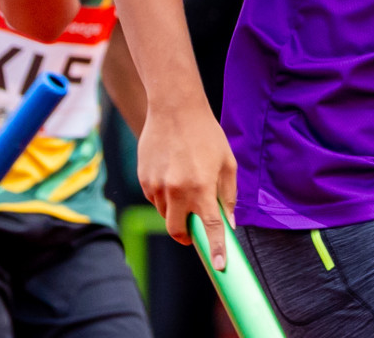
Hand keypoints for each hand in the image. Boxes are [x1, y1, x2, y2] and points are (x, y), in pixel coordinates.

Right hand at [139, 104, 237, 271]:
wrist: (174, 108)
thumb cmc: (205, 134)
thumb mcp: (227, 162)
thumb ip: (228, 194)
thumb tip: (229, 222)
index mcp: (201, 188)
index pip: (210, 228)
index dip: (216, 250)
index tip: (220, 266)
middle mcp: (177, 191)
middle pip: (177, 231)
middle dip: (186, 234)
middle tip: (194, 227)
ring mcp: (157, 186)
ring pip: (164, 214)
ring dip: (175, 210)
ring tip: (184, 183)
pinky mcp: (143, 179)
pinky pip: (154, 198)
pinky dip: (164, 195)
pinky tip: (172, 173)